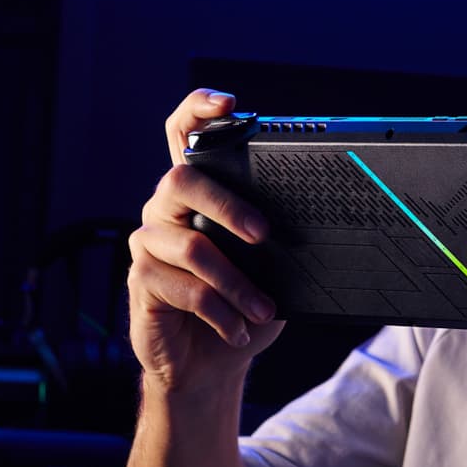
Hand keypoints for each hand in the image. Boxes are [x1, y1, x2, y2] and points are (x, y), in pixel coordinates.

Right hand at [127, 89, 284, 393]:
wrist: (211, 365)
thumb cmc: (243, 307)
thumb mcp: (271, 268)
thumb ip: (277, 236)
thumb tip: (325, 218)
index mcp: (196, 196)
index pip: (183, 134)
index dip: (199, 110)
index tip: (229, 102)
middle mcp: (164, 212)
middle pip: (181, 180)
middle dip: (228, 205)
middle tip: (265, 234)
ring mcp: (148, 245)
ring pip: (193, 246)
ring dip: (238, 283)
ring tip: (263, 310)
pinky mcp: (141, 283)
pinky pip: (185, 289)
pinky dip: (222, 312)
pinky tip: (238, 328)